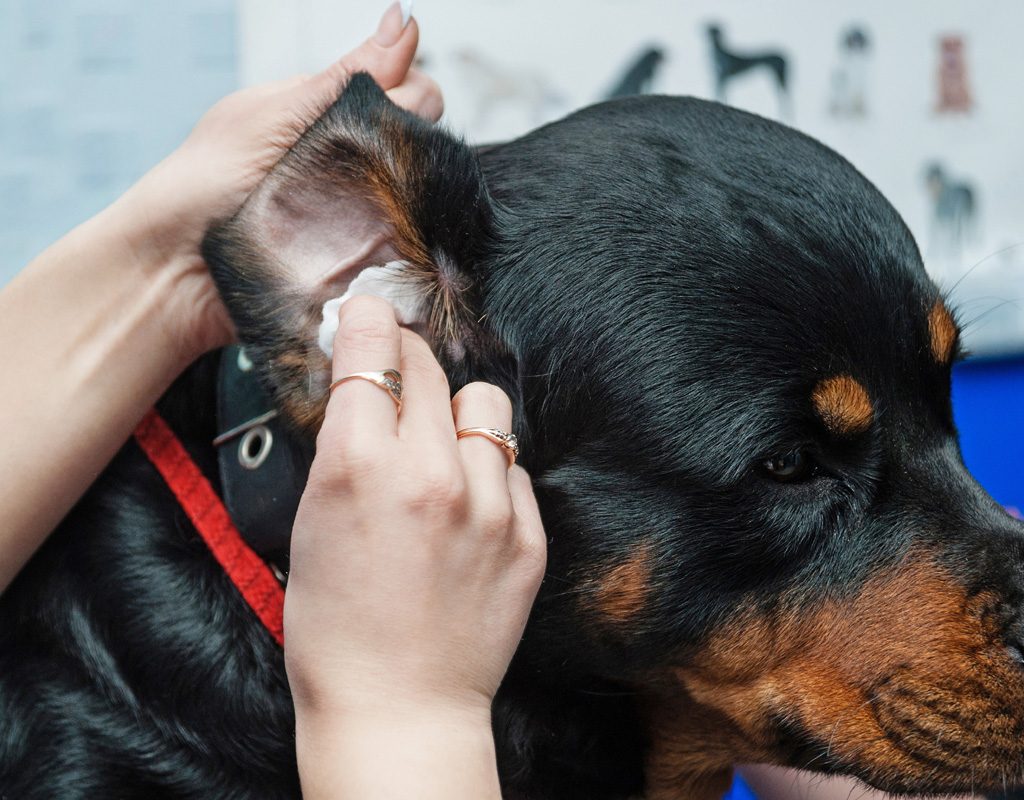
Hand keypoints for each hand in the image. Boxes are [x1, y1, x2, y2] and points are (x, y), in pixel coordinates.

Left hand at [114, 3, 441, 361]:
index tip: (390, 114)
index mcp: (329, 113)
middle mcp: (350, 160)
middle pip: (423, 144)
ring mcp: (360, 213)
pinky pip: (407, 251)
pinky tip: (387, 245)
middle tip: (368, 169)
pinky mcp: (360, 263)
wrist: (173, 271)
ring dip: (414, 199)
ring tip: (373, 210)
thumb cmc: (204, 186)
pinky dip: (409, 246)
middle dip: (414, 150)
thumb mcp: (278, 113)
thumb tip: (403, 18)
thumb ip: (349, 76)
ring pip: (423, 197)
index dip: (412, 100)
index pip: (410, 92)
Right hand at [284, 296, 546, 721]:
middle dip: (407, 356)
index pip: (373, 349)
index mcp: (360, 464)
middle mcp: (432, 472)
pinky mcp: (528, 535)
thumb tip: (362, 388)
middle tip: (398, 371)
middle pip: (429, 366)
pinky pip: (513, 467)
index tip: (368, 314)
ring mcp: (489, 504)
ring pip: (486, 404)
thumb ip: (342, 445)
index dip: (367, 322)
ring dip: (458, 411)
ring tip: (442, 446)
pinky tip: (467, 505)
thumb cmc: (334, 626)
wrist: (398, 706)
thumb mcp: (309, 521)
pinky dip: (490, 472)